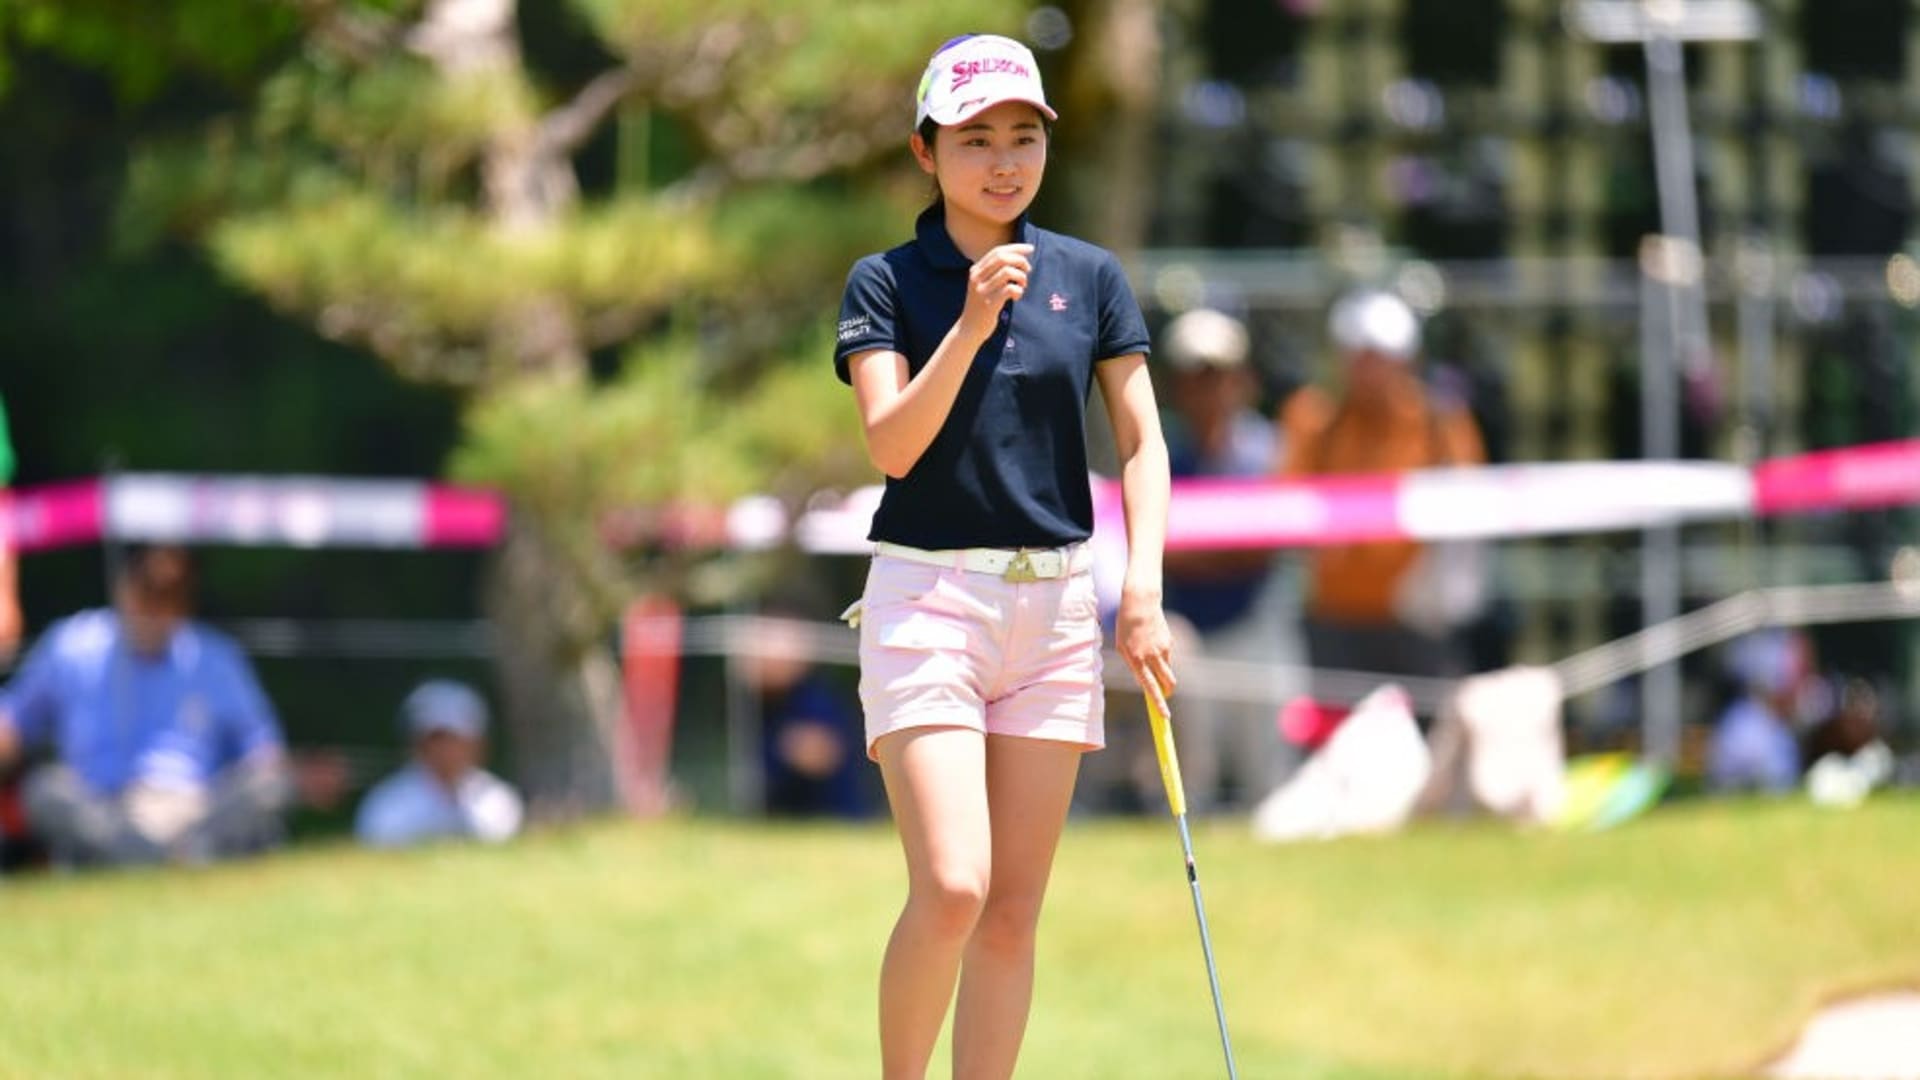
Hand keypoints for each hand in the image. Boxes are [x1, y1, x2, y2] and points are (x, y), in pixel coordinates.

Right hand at [960, 243, 1032, 338]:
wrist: (969, 329)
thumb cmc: (981, 306)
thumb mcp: (983, 285)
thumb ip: (994, 272)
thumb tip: (1019, 257)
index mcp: (975, 270)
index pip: (997, 251)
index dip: (1016, 248)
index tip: (1030, 248)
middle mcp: (977, 278)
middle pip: (1003, 258)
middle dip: (1020, 260)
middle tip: (1027, 270)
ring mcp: (982, 290)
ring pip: (1008, 272)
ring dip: (1021, 277)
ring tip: (1022, 286)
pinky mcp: (990, 304)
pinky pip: (1010, 289)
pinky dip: (1019, 291)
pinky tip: (1017, 297)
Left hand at [1115, 587, 1175, 719]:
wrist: (1139, 602)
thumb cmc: (1126, 626)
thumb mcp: (1122, 647)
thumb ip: (1133, 665)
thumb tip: (1144, 682)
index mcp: (1136, 659)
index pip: (1150, 687)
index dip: (1159, 704)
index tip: (1166, 716)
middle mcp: (1151, 656)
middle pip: (1168, 683)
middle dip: (1168, 692)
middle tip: (1166, 695)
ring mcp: (1162, 649)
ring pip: (1168, 670)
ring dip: (1164, 673)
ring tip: (1151, 659)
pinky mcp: (1169, 641)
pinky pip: (1168, 656)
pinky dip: (1162, 656)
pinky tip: (1152, 641)